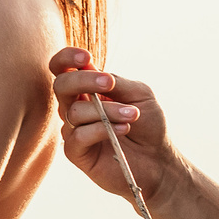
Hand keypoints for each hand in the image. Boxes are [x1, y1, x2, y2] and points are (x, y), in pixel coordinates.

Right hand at [50, 46, 172, 205]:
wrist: (157, 160)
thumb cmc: (148, 125)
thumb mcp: (139, 93)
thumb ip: (116, 81)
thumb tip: (91, 70)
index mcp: (87, 89)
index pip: (62, 68)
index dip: (66, 59)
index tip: (86, 58)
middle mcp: (75, 107)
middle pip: (61, 85)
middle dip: (83, 81)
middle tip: (108, 83)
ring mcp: (73, 130)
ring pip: (75, 111)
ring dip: (107, 110)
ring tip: (132, 115)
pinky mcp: (76, 152)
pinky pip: (78, 136)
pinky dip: (101, 130)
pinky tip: (123, 130)